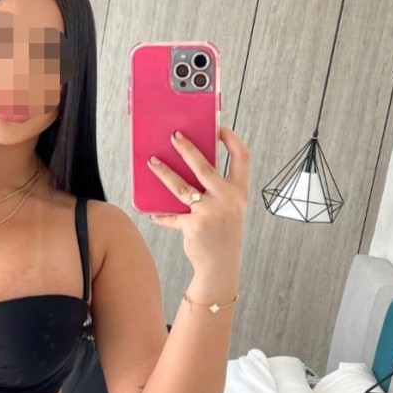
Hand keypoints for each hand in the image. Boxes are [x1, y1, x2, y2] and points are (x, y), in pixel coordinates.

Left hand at [146, 125, 249, 276]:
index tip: (218, 127)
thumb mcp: (228, 208)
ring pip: (181, 187)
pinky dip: (161, 215)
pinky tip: (151, 212)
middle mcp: (227, 199)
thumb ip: (215, 190)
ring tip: (152, 161)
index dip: (231, 139)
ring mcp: (210, 212)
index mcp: (239, 191)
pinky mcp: (194, 225)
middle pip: (204, 167)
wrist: (221, 265)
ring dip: (164, 173)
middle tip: (174, 136)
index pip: (242, 157)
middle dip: (187, 149)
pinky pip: (173, 216)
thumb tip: (188, 170)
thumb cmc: (223, 233)